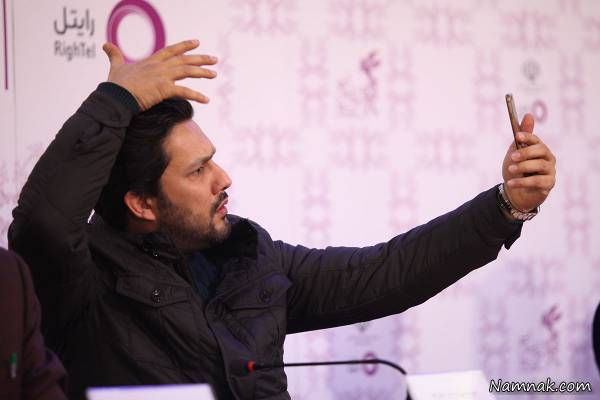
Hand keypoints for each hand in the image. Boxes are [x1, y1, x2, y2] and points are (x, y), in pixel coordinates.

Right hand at [102, 39, 217, 110]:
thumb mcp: (115, 67)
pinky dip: (197, 96)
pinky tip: (207, 100)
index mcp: (151, 61)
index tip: (197, 43)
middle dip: (201, 58)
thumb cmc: (115, 85)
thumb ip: (114, 55)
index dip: (184, 46)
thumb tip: (105, 44)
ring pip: (188, 71)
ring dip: (203, 72)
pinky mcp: (164, 89)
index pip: (171, 50)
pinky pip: (185, 92)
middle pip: (184, 59)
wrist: (115, 97)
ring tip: (214, 74)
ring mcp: (162, 76)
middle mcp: (159, 66)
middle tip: (214, 59)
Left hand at [501, 113, 555, 211]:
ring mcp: (550, 171)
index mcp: (539, 149)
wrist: (514, 192)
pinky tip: (511, 183)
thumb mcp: (514, 153)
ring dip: (523, 167)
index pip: (536, 140)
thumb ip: (521, 137)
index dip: (527, 136)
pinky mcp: (549, 184)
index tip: (516, 136)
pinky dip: (522, 182)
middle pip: (541, 150)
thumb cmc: (515, 170)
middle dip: (525, 152)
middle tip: (512, 157)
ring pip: (540, 165)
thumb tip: (529, 115)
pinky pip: (538, 181)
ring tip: (510, 170)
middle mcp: (548, 158)